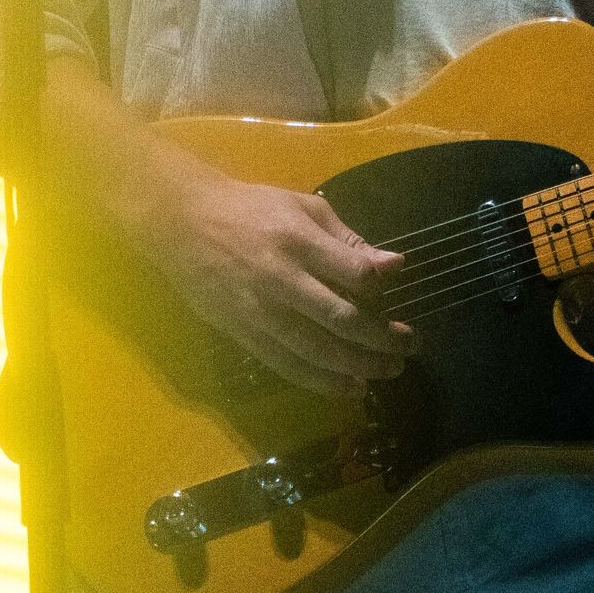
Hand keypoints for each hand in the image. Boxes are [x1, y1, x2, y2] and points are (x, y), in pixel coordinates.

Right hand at [42, 58, 412, 395]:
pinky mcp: (244, 334)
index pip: (353, 273)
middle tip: (409, 347)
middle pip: (341, 319)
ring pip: (317, 351)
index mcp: (297, 240)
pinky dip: (321, 381)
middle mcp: (281, 279)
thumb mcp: (302, 205)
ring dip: (359, 366)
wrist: (184, 223)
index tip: (400, 287)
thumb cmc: (251, 208)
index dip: (383, 286)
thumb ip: (346, 237)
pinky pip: (288, 365)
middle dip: (382, 338)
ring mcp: (260, 312)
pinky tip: (348, 387)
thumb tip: (391, 266)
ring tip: (388, 371)